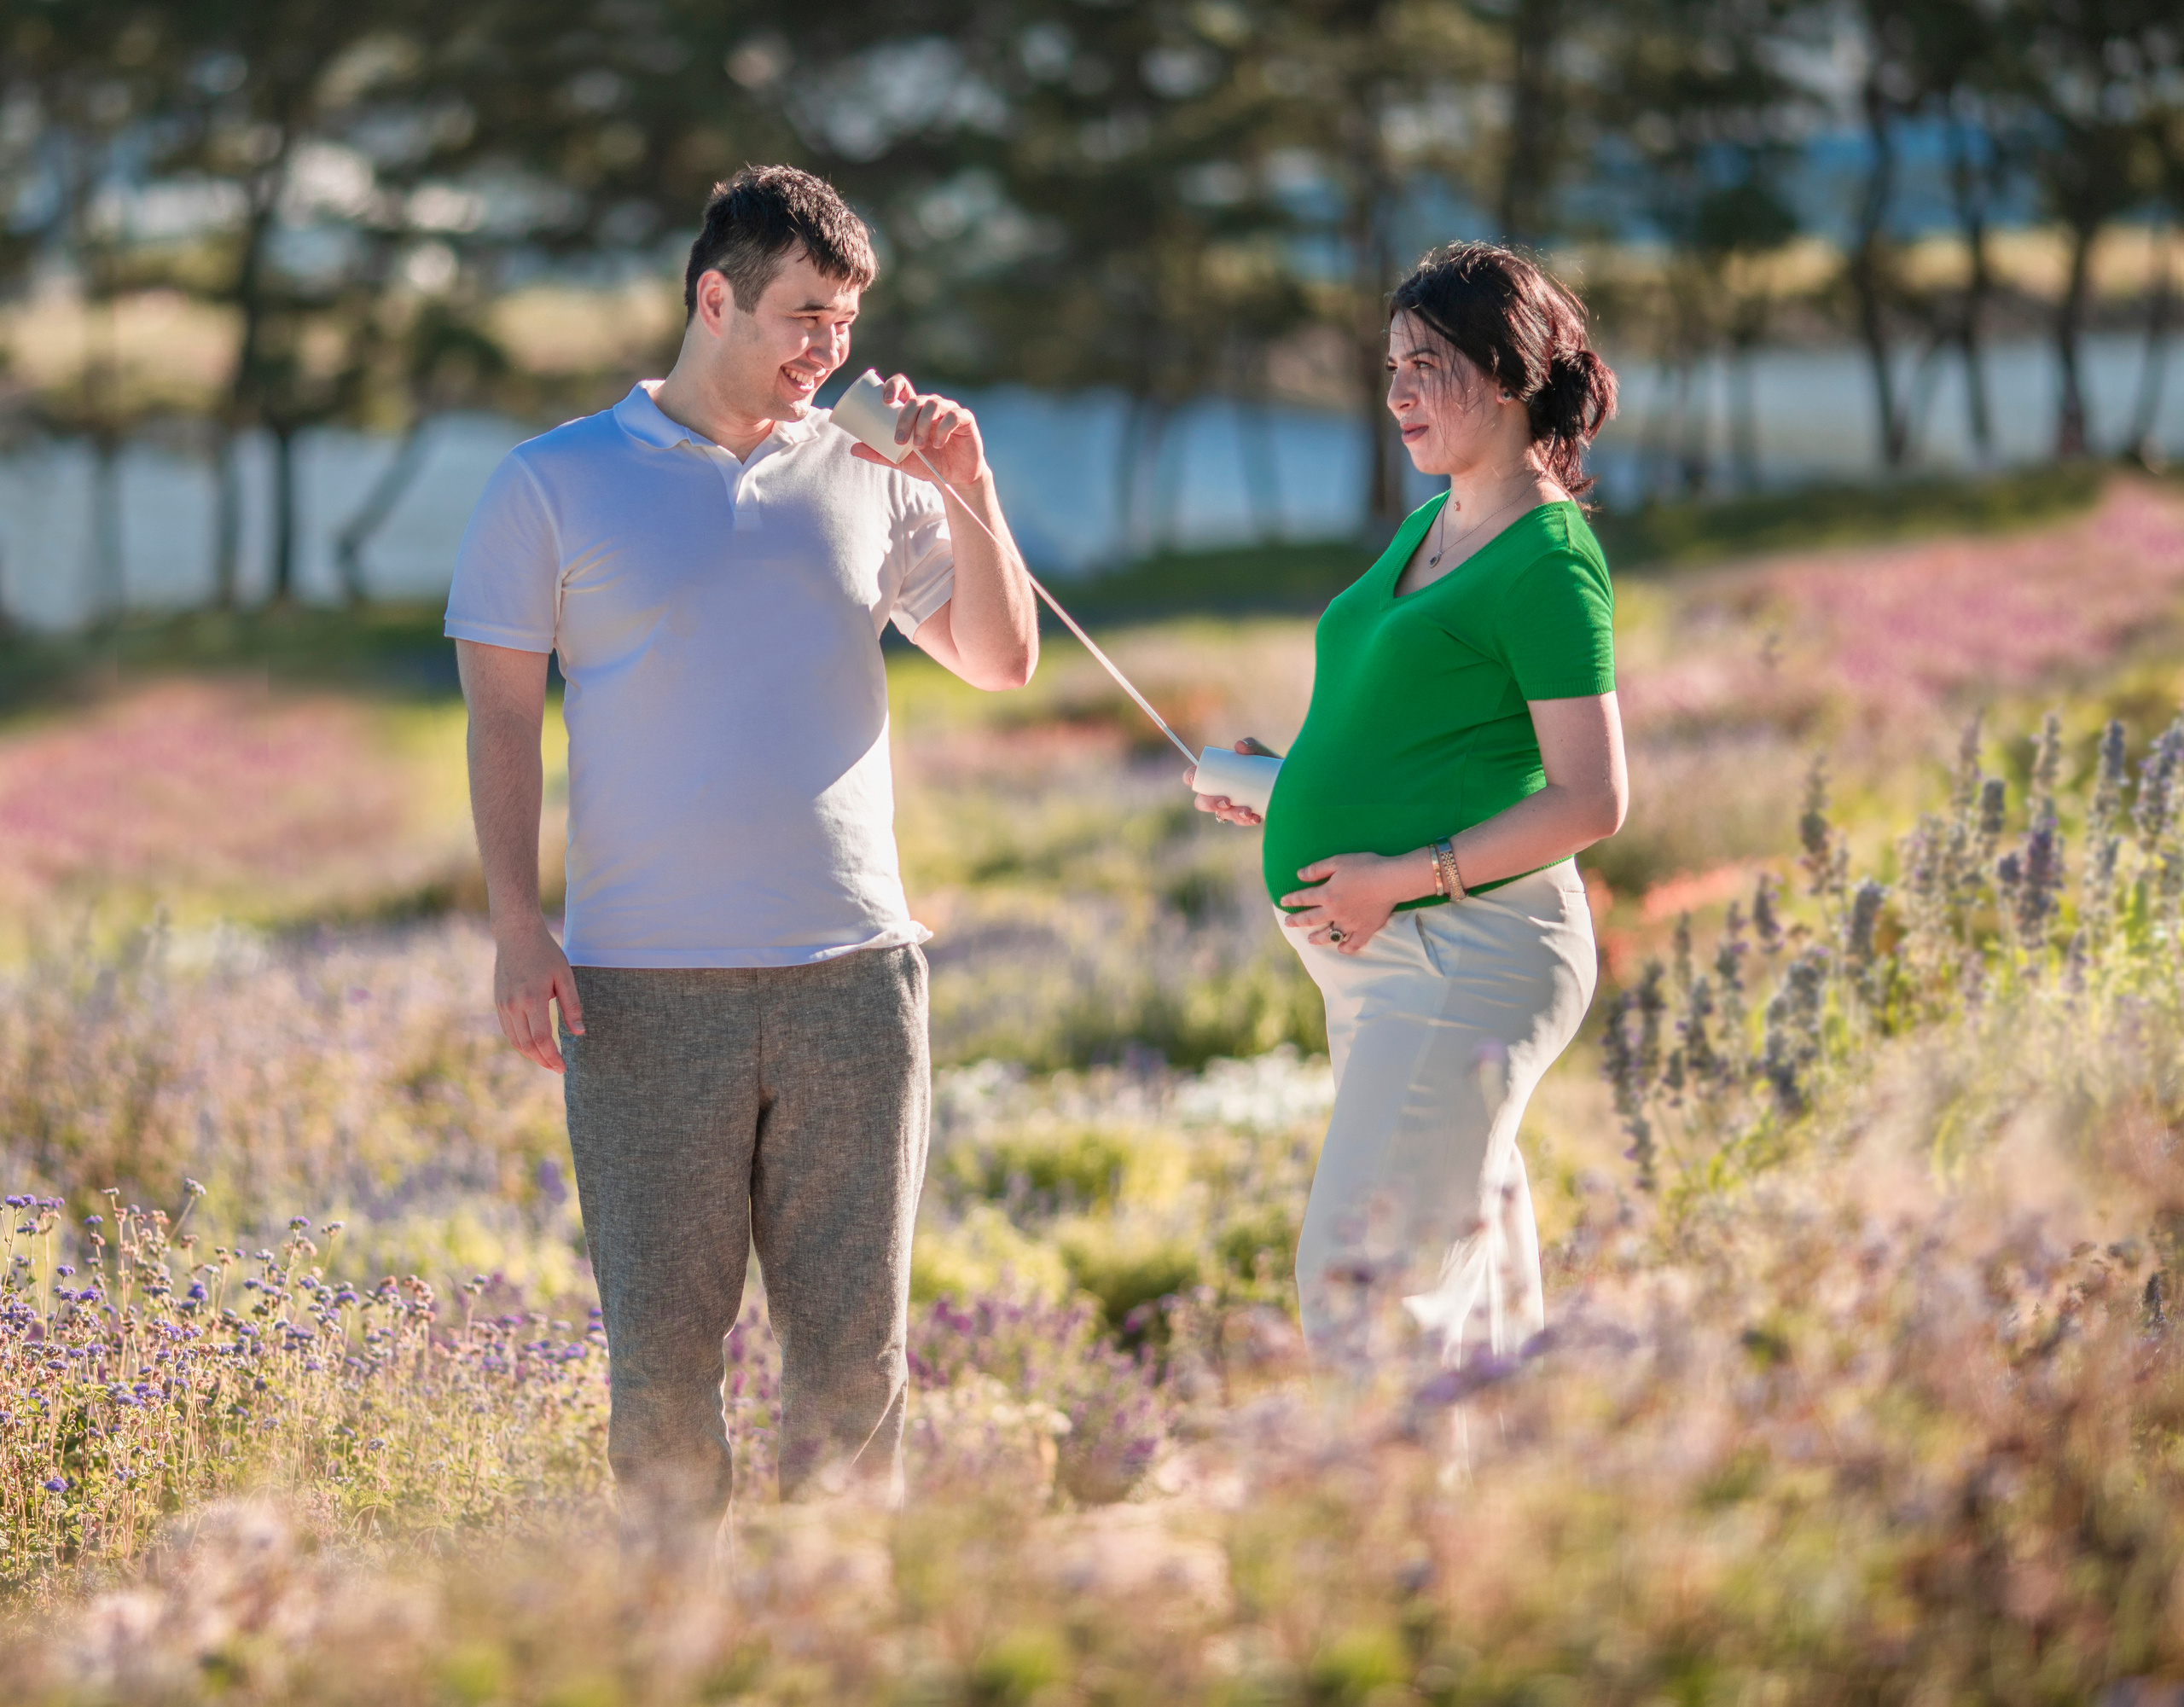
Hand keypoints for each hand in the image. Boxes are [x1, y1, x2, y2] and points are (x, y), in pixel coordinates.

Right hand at [494, 915, 583, 1072]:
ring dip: (530, 1055)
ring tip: (546, 1061)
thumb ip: (572, 1006)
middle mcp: (513, 1005)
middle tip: (556, 1068)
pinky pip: (508, 1030)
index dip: (552, 1057)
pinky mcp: (498, 1002)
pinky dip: (520, 1043)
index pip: (541, 1039)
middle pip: (526, 1044)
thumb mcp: (565, 976)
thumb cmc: (545, 953)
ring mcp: (503, 1004)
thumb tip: (579, 1033)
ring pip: (514, 1041)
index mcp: (532, 999)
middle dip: (542, 1060)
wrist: (516, 934)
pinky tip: (532, 1046)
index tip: (563, 1067)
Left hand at [849, 375, 987, 487]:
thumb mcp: (901, 460)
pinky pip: (953, 416)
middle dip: (905, 419)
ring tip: (919, 446)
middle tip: (899, 440)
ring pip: (933, 405)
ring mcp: (949, 410)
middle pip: (915, 399)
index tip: (885, 400)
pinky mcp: (965, 419)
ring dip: (922, 426)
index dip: (893, 386)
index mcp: (914, 410)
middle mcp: (931, 405)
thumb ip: (880, 453)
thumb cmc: (928, 464)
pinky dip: (944, 429)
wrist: (955, 478)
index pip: (903, 386)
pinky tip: (938, 444)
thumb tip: (853, 448)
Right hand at [1188, 736, 1279, 827]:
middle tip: (1227, 800)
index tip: (1196, 778)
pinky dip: (1247, 820)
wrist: (1290, 782)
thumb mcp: (1262, 754)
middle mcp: (1218, 792)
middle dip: (1210, 804)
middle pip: (1202, 802)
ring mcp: (1230, 806)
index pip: (1195, 777)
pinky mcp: (1244, 816)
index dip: (1190, 777)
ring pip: (1222, 814)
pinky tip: (1256, 817)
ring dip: (1232, 814)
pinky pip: (1240, 821)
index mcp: (1215, 776)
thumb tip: (1239, 746)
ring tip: (1248, 811)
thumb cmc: (1269, 765)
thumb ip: (1252, 745)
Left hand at [1280, 851, 1428, 953]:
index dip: (1292, 900)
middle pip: (1310, 919)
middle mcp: (1335, 912)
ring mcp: (1350, 923)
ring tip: (1310, 940)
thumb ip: (1317, 869)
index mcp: (1327, 894)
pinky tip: (1340, 948)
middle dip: (1296, 921)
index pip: (1303, 898)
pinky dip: (1346, 948)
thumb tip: (1299, 875)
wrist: (1391, 879)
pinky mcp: (1365, 930)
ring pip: (1329, 935)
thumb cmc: (1365, 866)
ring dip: (1317, 938)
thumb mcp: (1338, 861)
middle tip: (1287, 923)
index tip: (1283, 901)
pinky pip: (1353, 944)